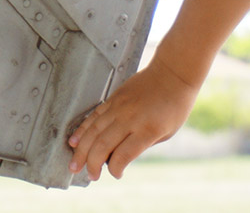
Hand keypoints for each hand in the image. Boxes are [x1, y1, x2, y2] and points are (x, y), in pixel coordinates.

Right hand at [66, 56, 200, 179]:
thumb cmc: (175, 104)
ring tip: (75, 164)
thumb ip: (143, 145)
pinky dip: (82, 130)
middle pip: (102, 145)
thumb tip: (122, 156)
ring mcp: (119, 107)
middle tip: (91, 175)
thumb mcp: (166, 132)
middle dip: (93, 164)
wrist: (172, 73)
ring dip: (82, 151)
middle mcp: (130, 118)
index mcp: (147, 130)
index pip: (123, 156)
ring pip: (93, 132)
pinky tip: (75, 141)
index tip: (116, 174)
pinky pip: (93, 116)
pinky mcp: (113, 98)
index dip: (115, 169)